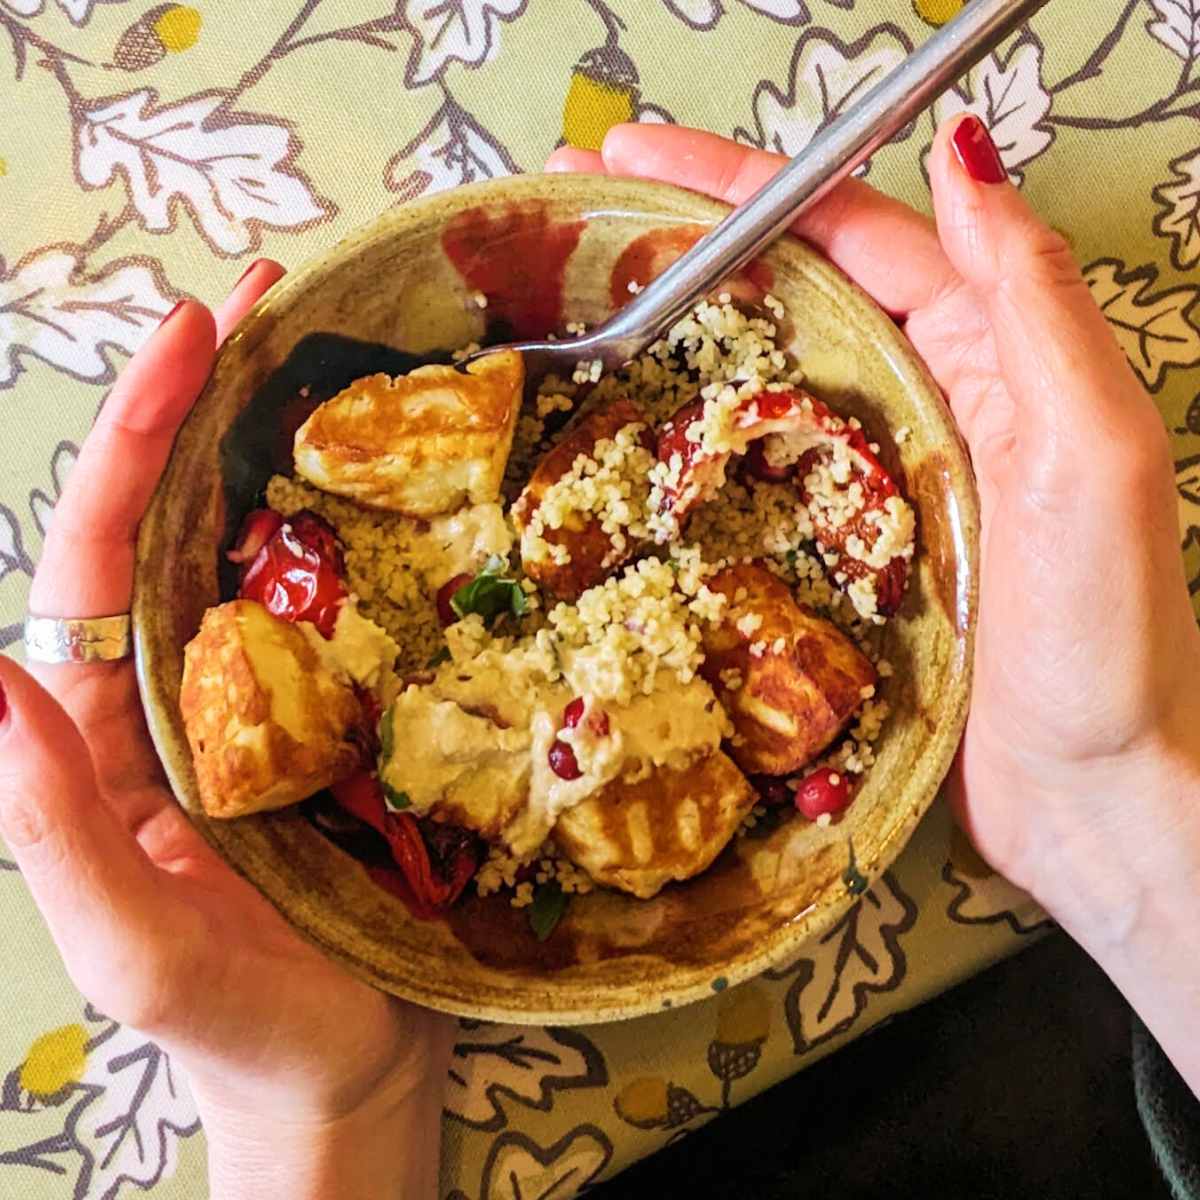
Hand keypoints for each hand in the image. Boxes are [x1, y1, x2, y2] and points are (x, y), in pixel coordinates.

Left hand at [0, 263, 450, 1199]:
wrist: (346, 1070)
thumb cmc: (247, 1028)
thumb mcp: (135, 953)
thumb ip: (50, 830)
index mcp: (104, 736)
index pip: (99, 564)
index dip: (135, 446)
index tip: (192, 339)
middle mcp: (174, 700)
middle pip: (174, 527)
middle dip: (207, 404)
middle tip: (269, 298)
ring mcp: (260, 706)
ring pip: (259, 557)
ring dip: (285, 450)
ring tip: (338, 353)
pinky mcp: (338, 725)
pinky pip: (342, 615)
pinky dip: (360, 538)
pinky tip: (406, 485)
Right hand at [548, 120, 1199, 1090]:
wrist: (1095, 794)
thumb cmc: (1109, 641)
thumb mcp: (1092, 454)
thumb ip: (1032, 302)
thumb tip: (960, 154)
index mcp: (988, 355)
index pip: (851, 233)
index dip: (742, 183)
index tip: (637, 159)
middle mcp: (929, 398)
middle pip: (795, 283)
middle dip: (687, 232)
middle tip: (576, 206)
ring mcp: (879, 474)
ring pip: (768, 364)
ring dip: (679, 317)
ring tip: (579, 293)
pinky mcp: (845, 547)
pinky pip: (758, 463)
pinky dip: (695, 429)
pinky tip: (632, 427)